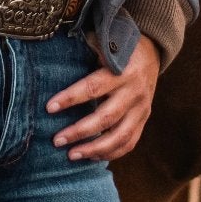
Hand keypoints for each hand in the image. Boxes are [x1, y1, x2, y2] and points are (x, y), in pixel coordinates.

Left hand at [45, 33, 159, 161]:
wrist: (151, 53)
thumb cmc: (118, 48)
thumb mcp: (105, 43)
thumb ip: (85, 50)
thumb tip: (55, 60)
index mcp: (122, 71)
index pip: (93, 88)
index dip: (70, 98)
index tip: (49, 107)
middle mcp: (134, 92)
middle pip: (105, 118)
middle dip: (79, 132)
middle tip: (56, 140)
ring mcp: (142, 109)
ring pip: (119, 136)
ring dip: (94, 149)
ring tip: (71, 155)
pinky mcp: (144, 120)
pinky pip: (129, 143)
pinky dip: (111, 154)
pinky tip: (91, 157)